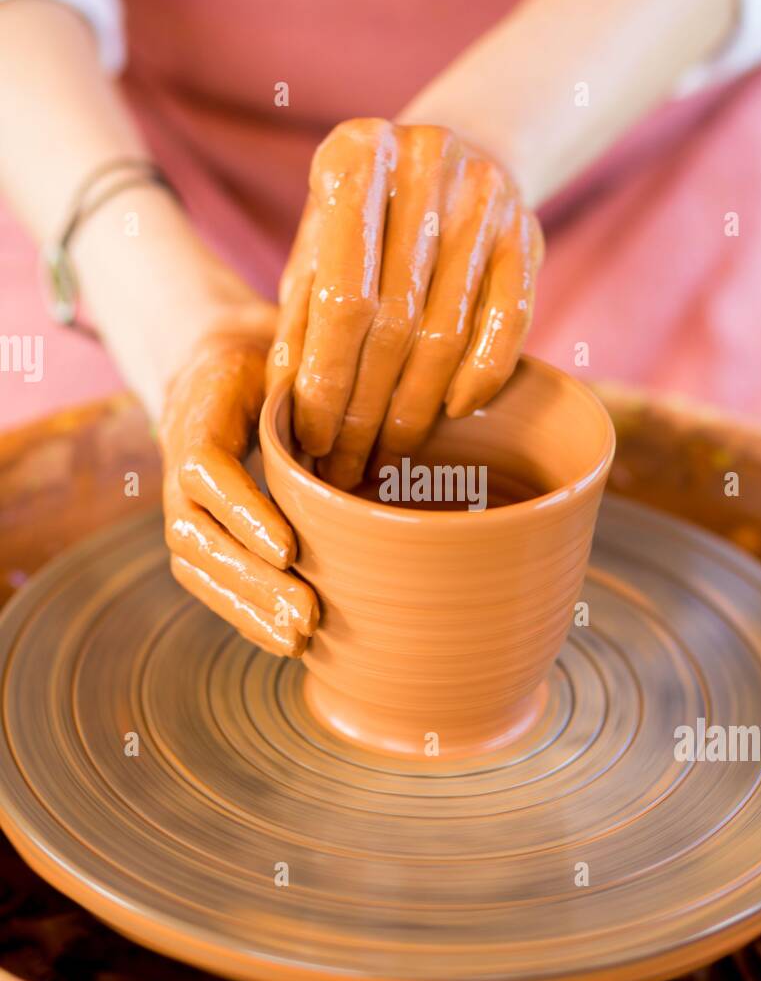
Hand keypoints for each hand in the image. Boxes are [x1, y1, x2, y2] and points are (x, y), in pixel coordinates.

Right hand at [159, 303, 317, 657]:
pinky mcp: (196, 527)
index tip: (288, 547)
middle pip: (197, 532)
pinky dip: (242, 612)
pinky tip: (285, 639)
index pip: (205, 468)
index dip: (242, 510)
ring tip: (299, 637)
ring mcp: (179, 499)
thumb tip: (364, 392)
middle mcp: (176, 459)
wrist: (220, 362)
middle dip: (252, 580)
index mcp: (198, 408)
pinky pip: (205, 577)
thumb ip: (307, 368)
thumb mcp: (284, 341)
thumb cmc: (268, 351)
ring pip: (196, 564)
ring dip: (247, 606)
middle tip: (308, 614)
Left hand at [267, 118, 542, 489]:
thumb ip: (300, 309)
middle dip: (366, 408)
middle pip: (394, 322)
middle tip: (346, 464)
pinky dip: (480, 376)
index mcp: (355, 157)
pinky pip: (510, 323)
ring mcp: (485, 198)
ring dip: (415, 408)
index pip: (341, 297)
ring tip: (387, 453)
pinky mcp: (530, 232)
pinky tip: (451, 412)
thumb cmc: (368, 213)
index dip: (326, 379)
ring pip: (448, 332)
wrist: (463, 146)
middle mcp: (425, 165)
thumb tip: (284, 403)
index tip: (311, 437)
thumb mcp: (319, 239)